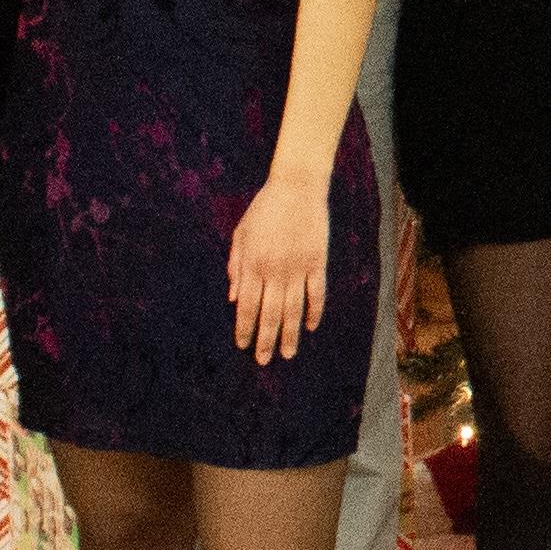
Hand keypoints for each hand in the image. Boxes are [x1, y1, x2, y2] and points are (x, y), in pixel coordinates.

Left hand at [229, 173, 330, 361]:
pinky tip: (311, 327)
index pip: (247, 306)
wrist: (296, 188)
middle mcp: (275, 271)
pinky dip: (314, 311)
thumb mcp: (241, 234)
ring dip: (290, 334)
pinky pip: (317, 293)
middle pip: (269, 314)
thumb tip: (233, 298)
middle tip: (264, 361)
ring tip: (288, 354)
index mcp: (253, 264)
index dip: (244, 328)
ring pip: (293, 309)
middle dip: (266, 340)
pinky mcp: (317, 262)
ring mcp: (298, 268)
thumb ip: (236, 266)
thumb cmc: (264, 209)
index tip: (243, 346)